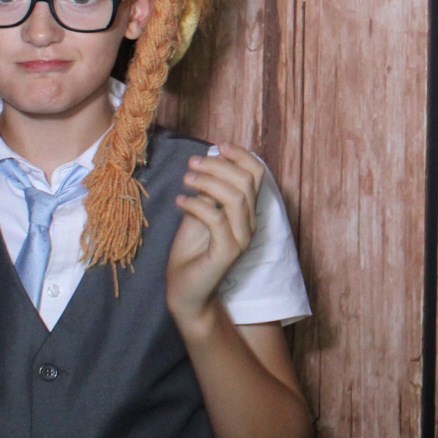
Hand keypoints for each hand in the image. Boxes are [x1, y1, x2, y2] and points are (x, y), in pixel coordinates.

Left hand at [166, 144, 263, 331]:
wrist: (186, 291)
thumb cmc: (192, 251)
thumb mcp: (200, 213)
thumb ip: (209, 192)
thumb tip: (209, 161)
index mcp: (247, 211)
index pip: (258, 174)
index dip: (242, 155)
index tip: (219, 146)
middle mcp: (250, 223)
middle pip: (246, 181)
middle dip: (218, 166)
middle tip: (192, 163)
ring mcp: (241, 239)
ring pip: (235, 197)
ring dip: (208, 182)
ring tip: (186, 179)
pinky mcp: (228, 252)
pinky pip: (216, 219)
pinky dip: (196, 205)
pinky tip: (180, 202)